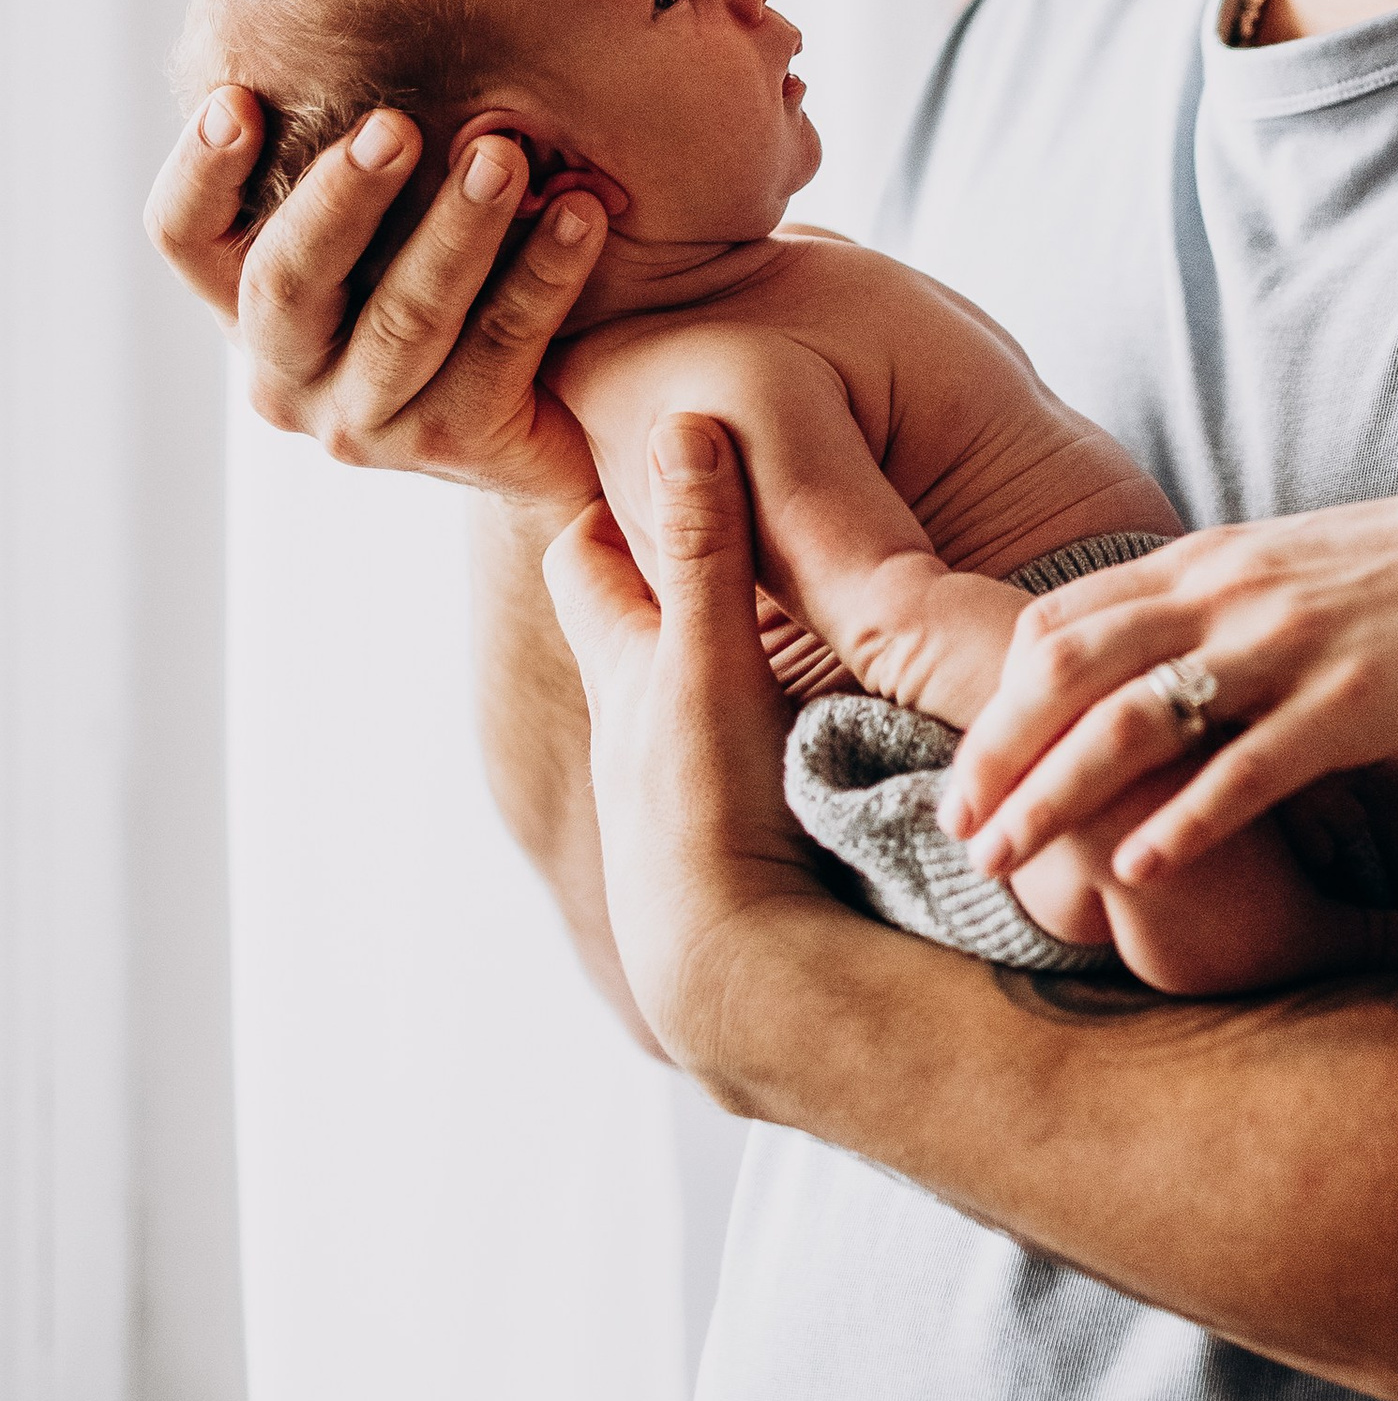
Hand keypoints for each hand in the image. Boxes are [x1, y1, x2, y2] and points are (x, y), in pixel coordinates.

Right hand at [147, 84, 607, 521]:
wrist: (564, 400)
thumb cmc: (461, 262)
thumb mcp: (397, 202)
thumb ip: (369, 131)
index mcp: (251, 296)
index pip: (185, 238)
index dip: (201, 172)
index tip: (238, 99)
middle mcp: (287, 369)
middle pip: (286, 284)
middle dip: (341, 198)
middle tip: (394, 125)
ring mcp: (366, 419)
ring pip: (403, 321)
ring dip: (455, 231)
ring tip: (504, 155)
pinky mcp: (456, 446)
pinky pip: (499, 351)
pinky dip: (542, 274)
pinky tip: (581, 211)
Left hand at [543, 417, 821, 1066]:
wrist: (736, 980)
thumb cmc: (709, 815)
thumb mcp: (709, 662)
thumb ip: (708, 549)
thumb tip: (682, 420)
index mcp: (624, 669)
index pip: (585, 555)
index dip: (610, 499)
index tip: (655, 445)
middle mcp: (634, 727)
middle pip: (635, 623)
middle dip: (666, 570)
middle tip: (729, 508)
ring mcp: (674, 790)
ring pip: (684, 696)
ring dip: (720, 656)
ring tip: (785, 608)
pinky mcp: (725, 841)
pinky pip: (732, 759)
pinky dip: (756, 729)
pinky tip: (808, 725)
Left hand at [940, 482, 1397, 890]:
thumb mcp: (1284, 565)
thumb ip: (1205, 601)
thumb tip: (1130, 650)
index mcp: (1208, 562)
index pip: (1062, 621)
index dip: (997, 693)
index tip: (965, 760)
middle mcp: (1227, 595)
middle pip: (1069, 671)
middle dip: (997, 750)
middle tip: (954, 824)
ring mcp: (1284, 648)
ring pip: (1132, 723)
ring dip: (1054, 795)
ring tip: (1005, 857)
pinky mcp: (1347, 705)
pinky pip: (1245, 772)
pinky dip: (1180, 823)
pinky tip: (1136, 869)